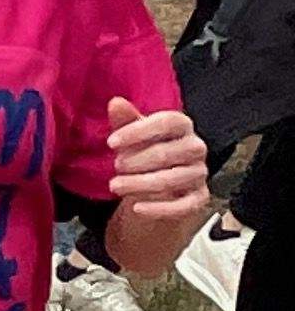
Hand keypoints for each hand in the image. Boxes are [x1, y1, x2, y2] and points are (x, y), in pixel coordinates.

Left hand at [106, 98, 211, 233]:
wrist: (157, 184)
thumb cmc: (144, 150)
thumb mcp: (132, 134)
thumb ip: (125, 119)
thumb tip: (116, 102)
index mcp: (182, 125)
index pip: (166, 122)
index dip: (138, 131)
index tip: (111, 142)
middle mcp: (196, 148)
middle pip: (166, 154)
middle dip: (135, 161)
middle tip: (115, 166)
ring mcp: (200, 174)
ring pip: (171, 180)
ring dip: (140, 185)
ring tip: (115, 186)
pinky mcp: (200, 198)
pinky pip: (183, 206)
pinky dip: (158, 208)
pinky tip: (136, 208)